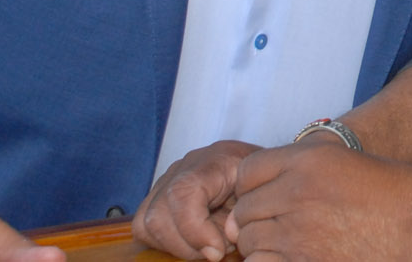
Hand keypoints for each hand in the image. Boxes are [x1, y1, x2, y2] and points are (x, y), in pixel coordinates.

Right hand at [133, 139, 257, 260]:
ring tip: (210, 245)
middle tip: (218, 251)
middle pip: (158, 215)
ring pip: (147, 224)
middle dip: (188, 246)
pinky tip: (196, 243)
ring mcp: (168, 180)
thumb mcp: (263, 195)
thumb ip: (242, 217)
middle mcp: (184, 167)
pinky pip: (145, 227)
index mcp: (215, 160)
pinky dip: (168, 243)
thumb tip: (215, 248)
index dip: (195, 229)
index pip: (183, 193)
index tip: (218, 250)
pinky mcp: (159, 196)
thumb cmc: (266, 184)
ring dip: (178, 246)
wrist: (263, 170)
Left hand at [225, 137, 411, 261]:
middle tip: (279, 226)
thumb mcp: (346, 162)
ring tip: (289, 245)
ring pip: (248, 242)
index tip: (263, 197)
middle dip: (254, 219)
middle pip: (243, 209)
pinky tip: (292, 258)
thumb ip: (302, 168)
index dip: (251, 186)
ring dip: (261, 246)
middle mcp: (296, 192)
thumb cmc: (394, 195)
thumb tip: (261, 193)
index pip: (246, 171)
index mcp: (308, 160)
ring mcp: (297, 233)